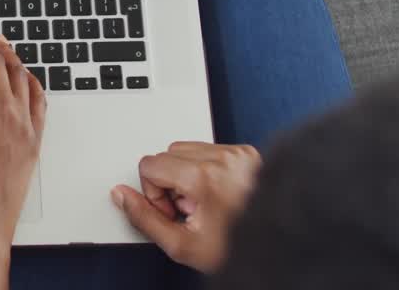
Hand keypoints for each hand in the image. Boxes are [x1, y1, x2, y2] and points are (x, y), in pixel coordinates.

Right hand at [111, 142, 260, 273]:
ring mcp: (238, 154)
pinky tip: (218, 193)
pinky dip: (207, 168)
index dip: (153, 192)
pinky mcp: (248, 153)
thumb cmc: (237, 249)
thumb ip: (143, 218)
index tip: (173, 211)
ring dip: (187, 173)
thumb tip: (121, 195)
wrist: (277, 249)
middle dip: (170, 181)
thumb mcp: (181, 245)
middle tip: (190, 209)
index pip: (150, 164)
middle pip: (167, 153)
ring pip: (188, 149)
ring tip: (205, 202)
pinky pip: (211, 148)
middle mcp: (223, 159)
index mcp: (203, 177)